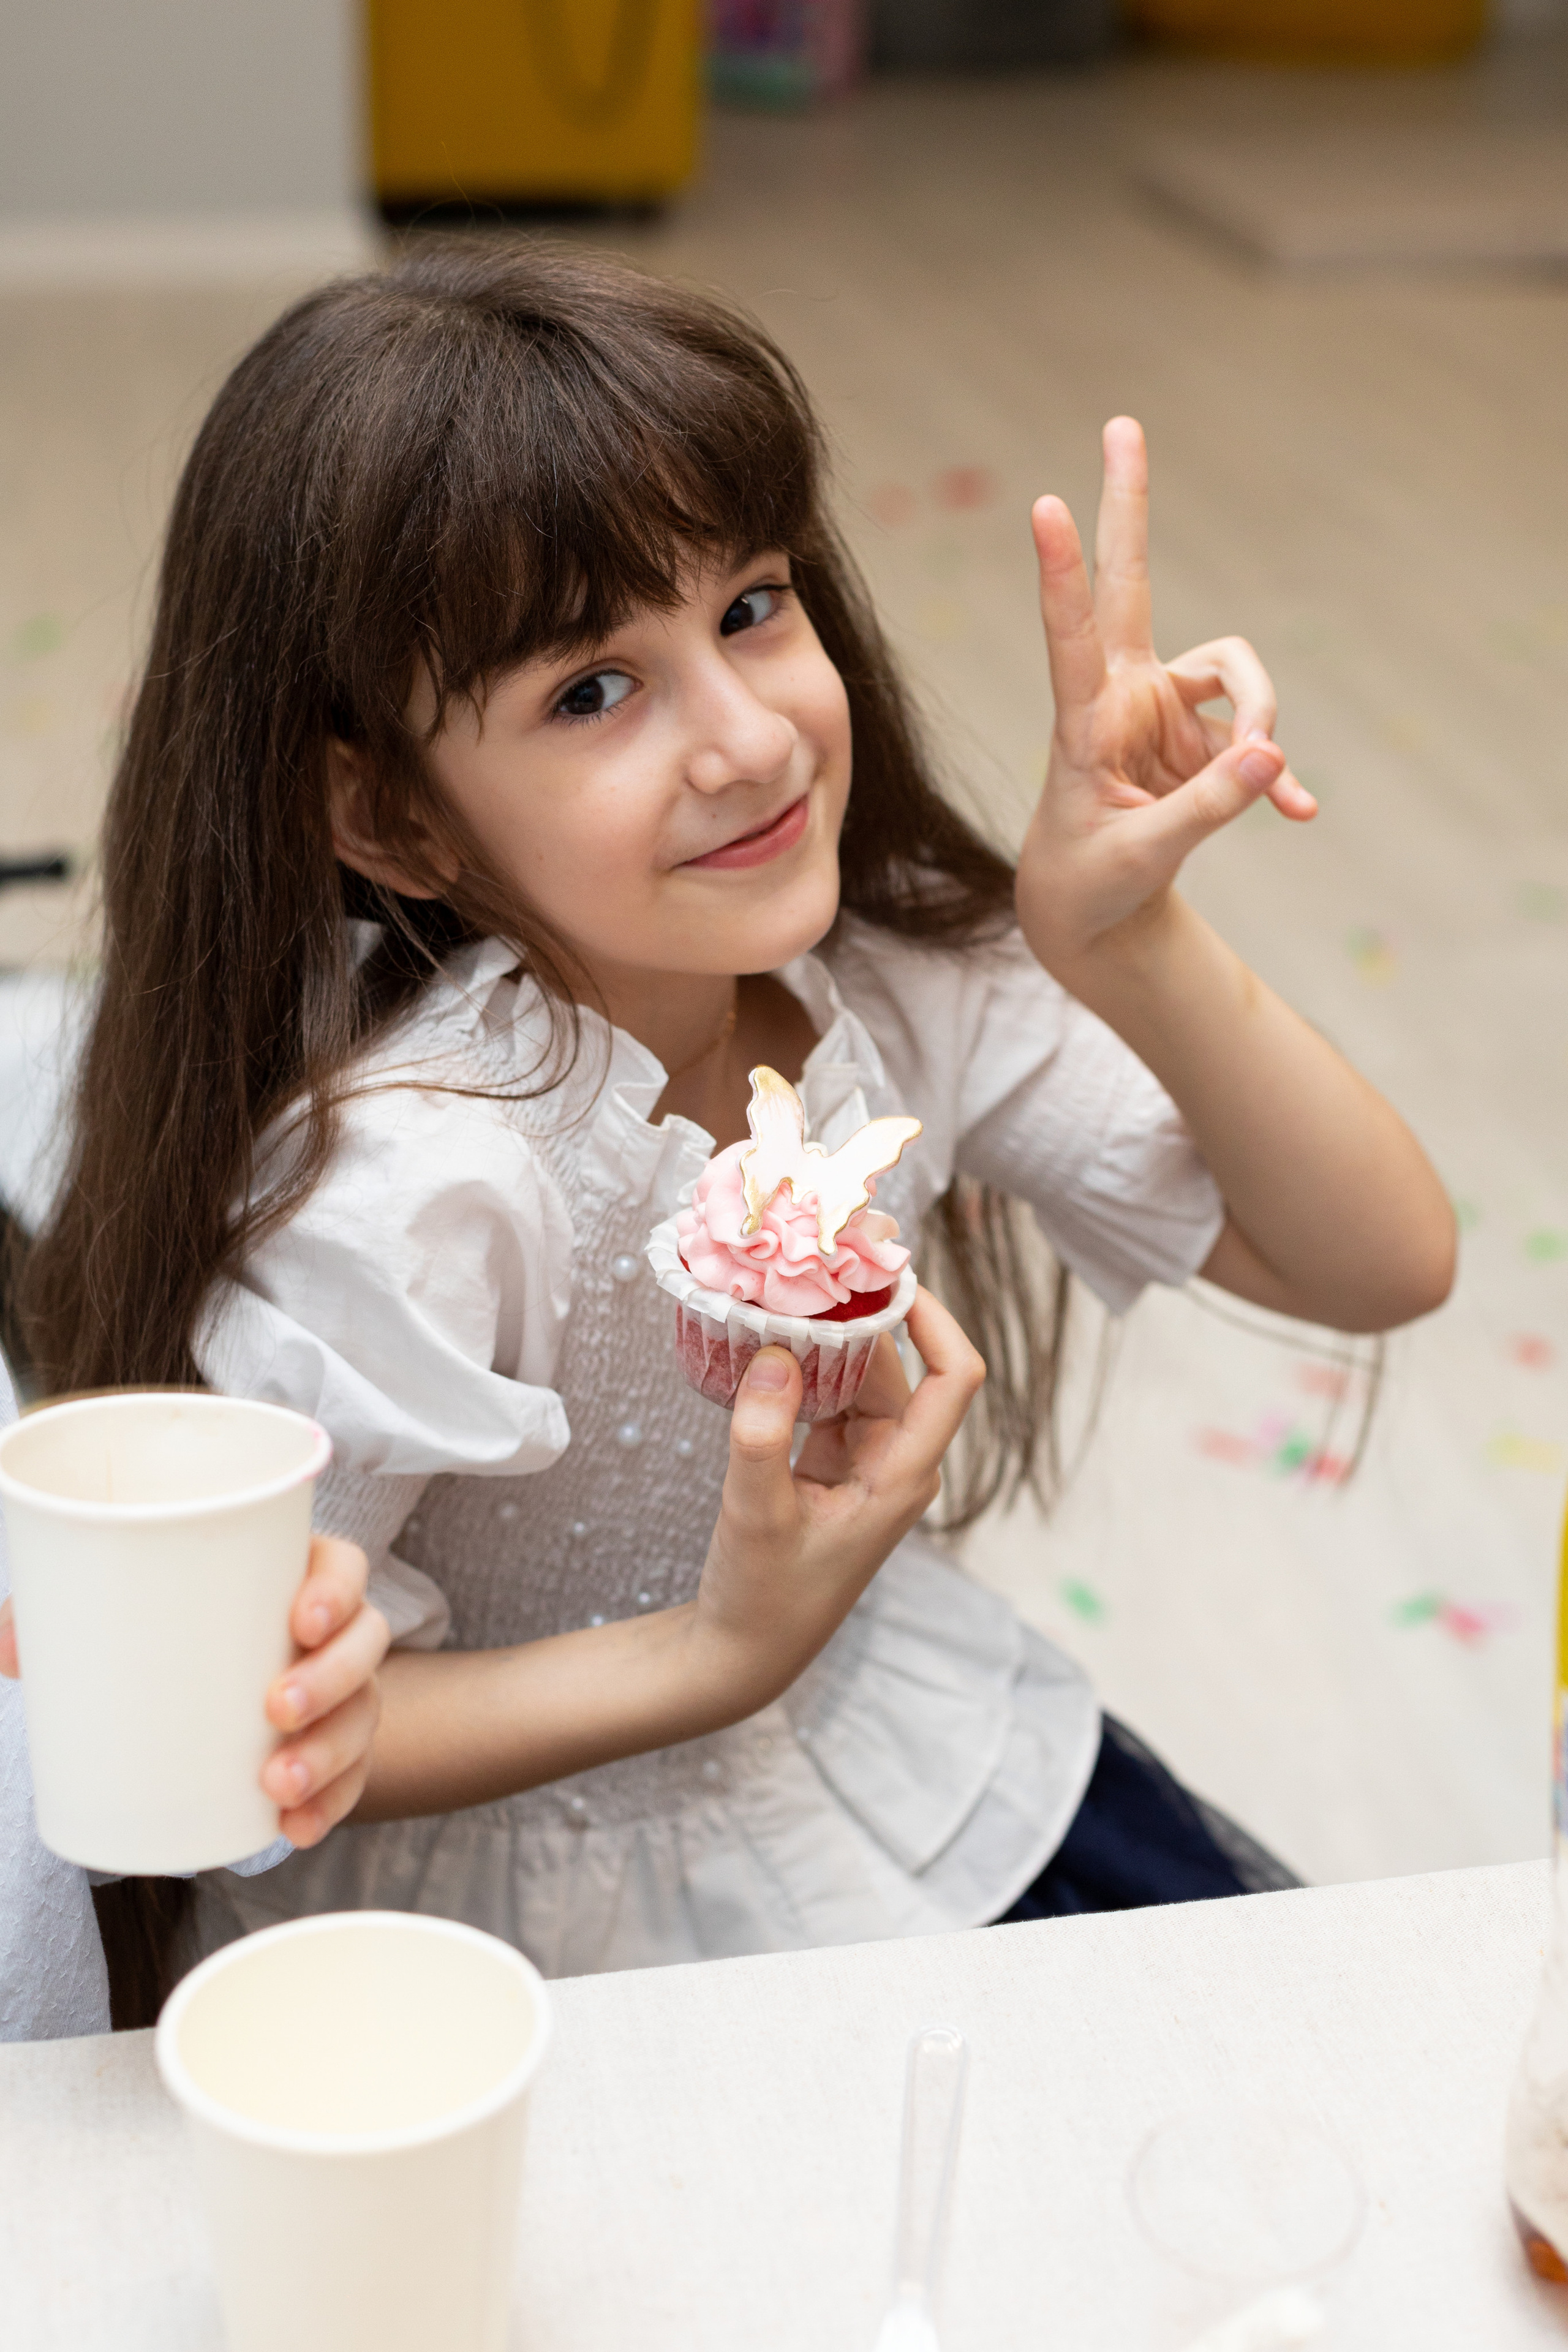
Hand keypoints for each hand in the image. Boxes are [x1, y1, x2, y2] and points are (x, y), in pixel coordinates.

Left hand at [2, 1540, 389, 1851]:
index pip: (344, 1569)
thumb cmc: (162, 1630)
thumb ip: (62, 1615)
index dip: (337, 1590)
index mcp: (294, 1577)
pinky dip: (330, 1806)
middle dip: (331, 1679)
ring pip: (363, 1717)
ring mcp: (342, 1696)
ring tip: (277, 1785)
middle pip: (365, 1645)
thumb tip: (8, 1645)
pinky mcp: (335, 1753)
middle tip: (276, 1710)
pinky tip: (295, 1829)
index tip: (299, 1619)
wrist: (189, 1694)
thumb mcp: (113, 1612)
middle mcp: (333, 1634)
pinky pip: (353, 1780)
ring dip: (330, 1753)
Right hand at [689, 1288, 984, 1715]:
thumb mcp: (755, 1514)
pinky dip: (800, 1368)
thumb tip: (773, 1351)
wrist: (744, 1651)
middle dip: (857, 1316)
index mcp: (903, 1476)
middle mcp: (896, 1462)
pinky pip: (827, 1397)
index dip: (936, 1318)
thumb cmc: (763, 1596)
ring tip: (777, 1292)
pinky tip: (761, 1341)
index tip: (887, 1275)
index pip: (954, 1378)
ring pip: (856, 1377)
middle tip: (806, 1267)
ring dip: (822, 1339)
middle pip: (895, 1365)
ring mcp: (864, 1461)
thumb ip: (761, 1435)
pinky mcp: (832, 1463)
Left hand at [1016, 417, 1316, 979]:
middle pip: (1130, 582)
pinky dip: (1276, 778)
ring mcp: (1163, 708)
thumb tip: (1272, 754)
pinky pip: (1258, 740)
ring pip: (1239, 678)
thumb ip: (1206, 808)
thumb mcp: (1143, 857)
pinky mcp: (1201, 735)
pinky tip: (1298, 811)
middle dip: (1129, 508)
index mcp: (1084, 722)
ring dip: (1265, 723)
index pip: (1071, 635)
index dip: (1062, 572)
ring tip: (1273, 790)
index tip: (1044, 506)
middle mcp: (1122, 695)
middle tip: (1121, 423)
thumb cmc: (1093, 878)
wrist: (1090, 909)